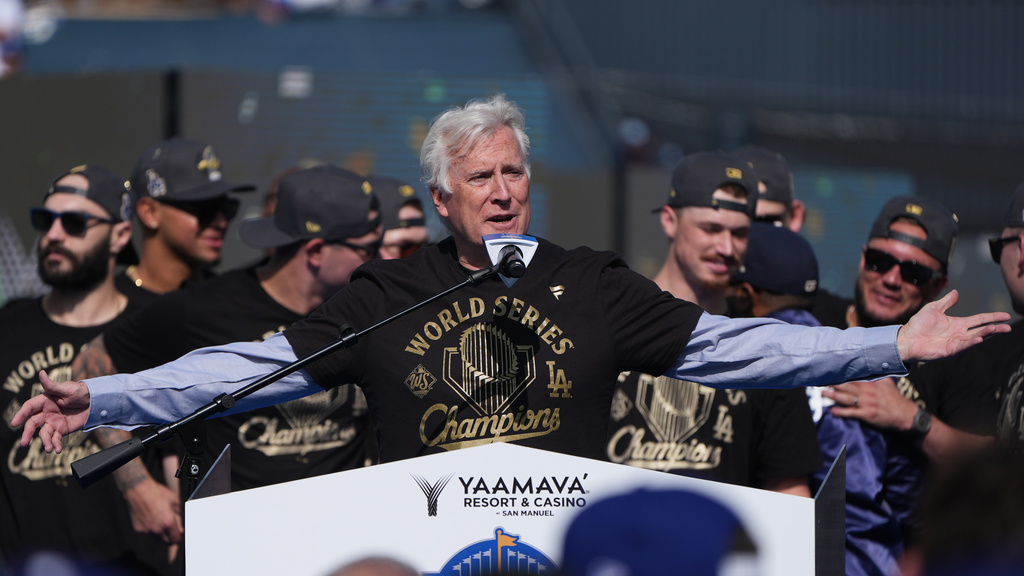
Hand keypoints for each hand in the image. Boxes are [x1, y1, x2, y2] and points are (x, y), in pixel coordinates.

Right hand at [11, 370, 90, 452]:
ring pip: (44, 433)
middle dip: (27, 433)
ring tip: (49, 449)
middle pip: (32, 423)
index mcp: (44, 401)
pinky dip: (55, 444)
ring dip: (45, 442)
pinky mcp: (61, 429)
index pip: (29, 407)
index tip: (14, 424)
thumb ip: (52, 385)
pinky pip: (56, 438)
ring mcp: (53, 422)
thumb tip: (41, 373)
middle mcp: (46, 413)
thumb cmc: (80, 392)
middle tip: (23, 443)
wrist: (95, 402)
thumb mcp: (67, 389)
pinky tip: (57, 450)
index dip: (21, 414)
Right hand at [123, 477, 183, 544]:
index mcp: (168, 522)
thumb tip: (184, 518)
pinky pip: (148, 534)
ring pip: (157, 540)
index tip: (180, 534)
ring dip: (161, 536)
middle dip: (171, 538)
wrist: (139, 490)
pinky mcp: (138, 529)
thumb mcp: (174, 500)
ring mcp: (147, 530)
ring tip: (162, 526)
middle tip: (172, 532)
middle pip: (167, 542)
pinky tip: (152, 523)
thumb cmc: (156, 493)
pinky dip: (151, 532)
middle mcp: (157, 529)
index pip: (176, 539)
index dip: (179, 538)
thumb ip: (180, 512)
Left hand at [823, 378, 917, 430]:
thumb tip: (871, 364)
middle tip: (820, 380)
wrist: (905, 415)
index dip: (841, 374)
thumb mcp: (887, 383)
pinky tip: (833, 411)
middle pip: (847, 386)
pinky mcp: (867, 414)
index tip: (830, 370)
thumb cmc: (894, 398)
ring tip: (823, 393)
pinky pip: (851, 412)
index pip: (853, 376)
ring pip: (847, 398)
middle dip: (833, 383)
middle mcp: (868, 392)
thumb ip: (876, 375)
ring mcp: (867, 403)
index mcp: (871, 383)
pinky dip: (841, 412)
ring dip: (834, 396)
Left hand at [896, 290, 1010, 361]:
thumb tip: (957, 292)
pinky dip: (971, 343)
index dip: (992, 317)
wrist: (906, 339)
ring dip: (986, 334)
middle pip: (981, 330)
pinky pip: (962, 346)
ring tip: (996, 329)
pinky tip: (979, 339)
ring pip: (975, 338)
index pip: (979, 319)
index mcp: (958, 324)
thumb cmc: (918, 325)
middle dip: (995, 328)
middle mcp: (959, 333)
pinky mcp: (949, 351)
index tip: (1006, 315)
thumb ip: (946, 302)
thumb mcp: (933, 309)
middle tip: (1008, 327)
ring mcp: (955, 343)